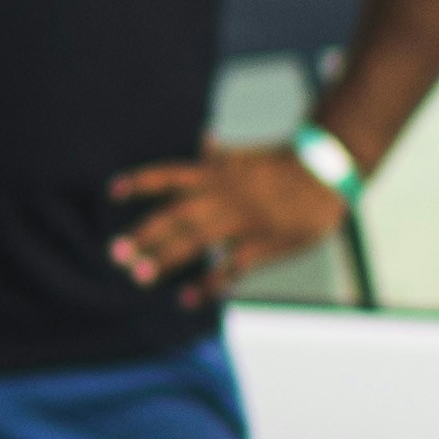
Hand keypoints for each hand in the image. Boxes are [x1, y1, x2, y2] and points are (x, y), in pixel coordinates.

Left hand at [109, 145, 353, 293]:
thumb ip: (222, 155)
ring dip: (166, 259)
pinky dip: (209, 284)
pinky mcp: (262, 242)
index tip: (113, 191)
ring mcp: (242, 219)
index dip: (141, 182)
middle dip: (145, 234)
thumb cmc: (285, 168)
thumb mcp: (250, 157)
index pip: (171, 175)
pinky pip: (230, 266)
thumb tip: (205, 138)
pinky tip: (186, 299)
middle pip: (176, 214)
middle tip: (116, 254)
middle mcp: (223, 194)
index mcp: (217, 173)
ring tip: (140, 278)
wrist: (326, 174)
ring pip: (197, 240)